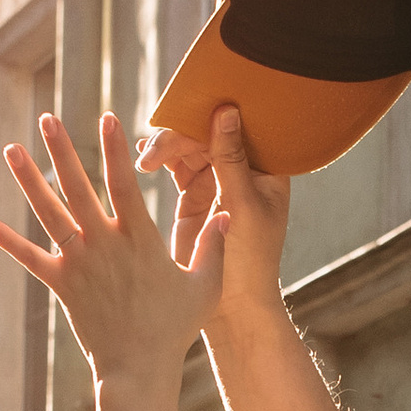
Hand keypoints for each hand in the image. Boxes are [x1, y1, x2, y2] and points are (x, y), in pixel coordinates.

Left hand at [0, 111, 211, 388]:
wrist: (137, 370)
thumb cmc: (174, 329)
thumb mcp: (205, 286)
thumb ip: (213, 247)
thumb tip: (227, 214)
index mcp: (138, 238)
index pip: (123, 183)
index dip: (115, 148)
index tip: (107, 116)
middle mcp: (103, 244)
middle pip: (77, 187)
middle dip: (61, 150)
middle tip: (47, 118)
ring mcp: (78, 263)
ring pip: (49, 213)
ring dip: (30, 179)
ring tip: (11, 149)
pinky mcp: (61, 285)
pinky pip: (30, 259)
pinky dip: (9, 242)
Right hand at [138, 103, 289, 323]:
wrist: (234, 305)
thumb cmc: (251, 259)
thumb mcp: (242, 205)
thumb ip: (230, 159)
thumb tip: (226, 110)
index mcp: (267, 168)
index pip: (242, 126)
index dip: (217, 111)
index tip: (190, 105)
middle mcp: (243, 169)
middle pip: (208, 132)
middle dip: (181, 133)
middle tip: (156, 149)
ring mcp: (216, 180)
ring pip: (188, 146)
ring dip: (166, 147)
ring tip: (146, 160)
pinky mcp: (193, 195)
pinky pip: (175, 165)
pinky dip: (159, 158)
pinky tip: (143, 156)